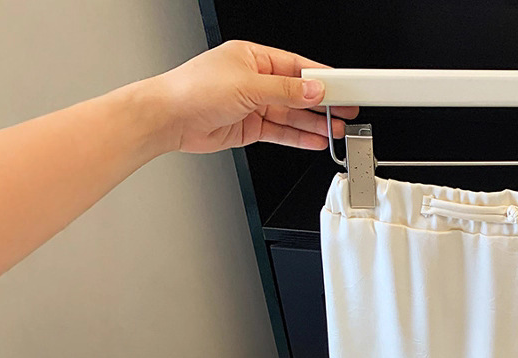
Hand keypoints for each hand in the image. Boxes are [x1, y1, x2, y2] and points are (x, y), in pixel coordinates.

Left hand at [146, 40, 358, 154]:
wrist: (169, 118)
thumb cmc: (194, 90)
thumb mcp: (247, 85)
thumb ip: (285, 91)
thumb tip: (313, 90)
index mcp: (253, 57)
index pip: (296, 67)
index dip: (321, 78)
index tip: (343, 86)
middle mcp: (254, 80)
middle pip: (297, 93)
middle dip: (322, 104)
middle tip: (347, 110)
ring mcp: (252, 105)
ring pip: (291, 115)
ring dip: (314, 124)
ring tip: (337, 131)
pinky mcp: (250, 128)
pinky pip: (281, 133)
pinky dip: (299, 137)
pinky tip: (316, 140)